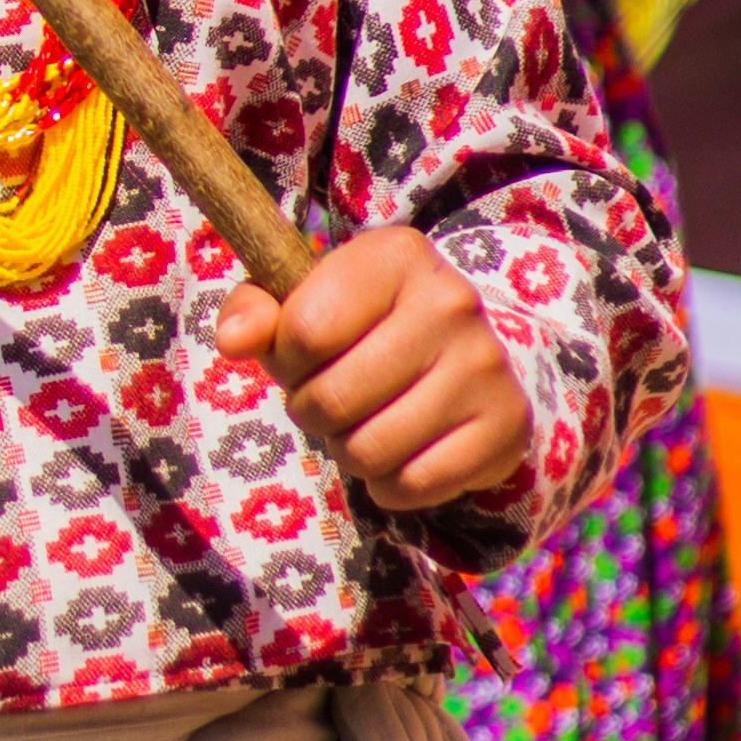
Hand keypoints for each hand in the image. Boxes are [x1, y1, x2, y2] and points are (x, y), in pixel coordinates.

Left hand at [214, 225, 530, 511]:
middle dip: (312, 411)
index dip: (286, 358)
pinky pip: (413, 485)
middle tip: (330, 399)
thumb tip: (233, 339)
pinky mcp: (507, 427)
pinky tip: (404, 451)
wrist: (464, 356)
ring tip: (365, 422)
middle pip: (333, 399)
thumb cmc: (362, 326)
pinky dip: (391, 484)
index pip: (304, 329)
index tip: (301, 354)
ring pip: (370, 450)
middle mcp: (451, 301)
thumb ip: (256, 312)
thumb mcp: (305, 300)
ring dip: (349, 450)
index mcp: (395, 255)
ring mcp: (485, 366)